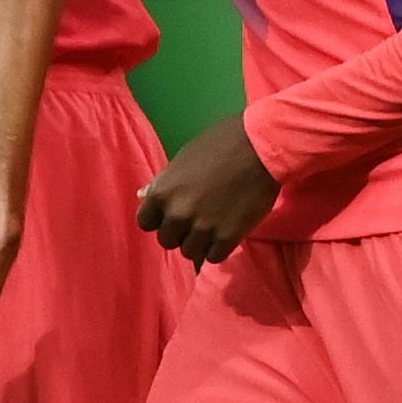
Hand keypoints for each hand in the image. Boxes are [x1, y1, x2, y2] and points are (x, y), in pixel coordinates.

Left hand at [137, 114, 279, 264]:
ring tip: (213, 225)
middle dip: (180, 233)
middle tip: (196, 219)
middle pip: (167, 241)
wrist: (259, 148)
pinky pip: (213, 257)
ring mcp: (202, 228)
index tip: (172, 215)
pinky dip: (218, 249)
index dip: (158, 220)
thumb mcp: (183, 159)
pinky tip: (226, 233)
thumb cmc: (220, 145)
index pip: (145, 222)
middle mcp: (178, 214)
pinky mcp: (227, 239)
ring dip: (200, 243)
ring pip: (190, 252)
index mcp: (162, 192)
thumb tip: (142, 195)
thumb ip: (163, 183)